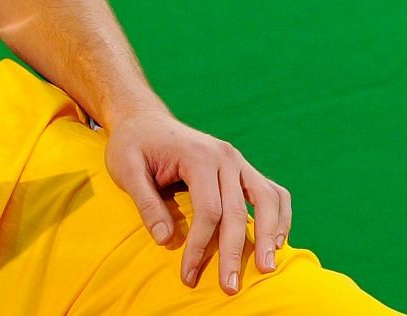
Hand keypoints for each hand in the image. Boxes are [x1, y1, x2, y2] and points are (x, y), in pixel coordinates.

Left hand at [103, 106, 290, 295]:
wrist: (143, 119)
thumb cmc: (132, 145)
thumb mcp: (125, 169)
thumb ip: (146, 203)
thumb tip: (165, 240)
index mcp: (197, 155)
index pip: (208, 210)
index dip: (201, 246)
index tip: (188, 274)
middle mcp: (224, 156)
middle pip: (237, 211)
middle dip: (234, 253)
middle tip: (230, 287)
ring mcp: (237, 160)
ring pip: (266, 199)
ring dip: (269, 235)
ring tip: (267, 267)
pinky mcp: (242, 167)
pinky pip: (272, 191)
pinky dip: (280, 216)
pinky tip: (277, 241)